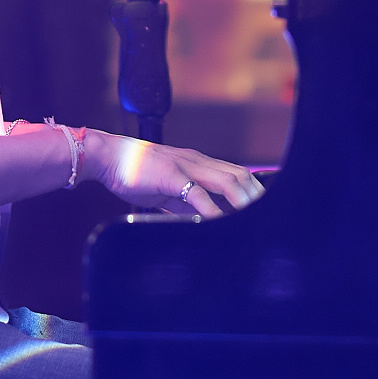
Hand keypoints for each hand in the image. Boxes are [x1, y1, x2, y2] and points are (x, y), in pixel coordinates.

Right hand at [82, 130, 263, 216]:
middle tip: (270, 216)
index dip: (254, 188)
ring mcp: (184, 166)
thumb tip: (205, 220)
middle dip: (256, 195)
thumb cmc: (135, 173)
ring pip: (225, 180)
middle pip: (239, 174)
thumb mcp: (169, 189)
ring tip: (254, 218)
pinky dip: (210, 208)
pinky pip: (195, 192)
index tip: (266, 206)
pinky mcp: (169, 175)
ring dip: (242, 200)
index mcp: (198, 164)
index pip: (236, 173)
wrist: (107, 157)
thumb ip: (188, 202)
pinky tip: (217, 221)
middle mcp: (197, 161)